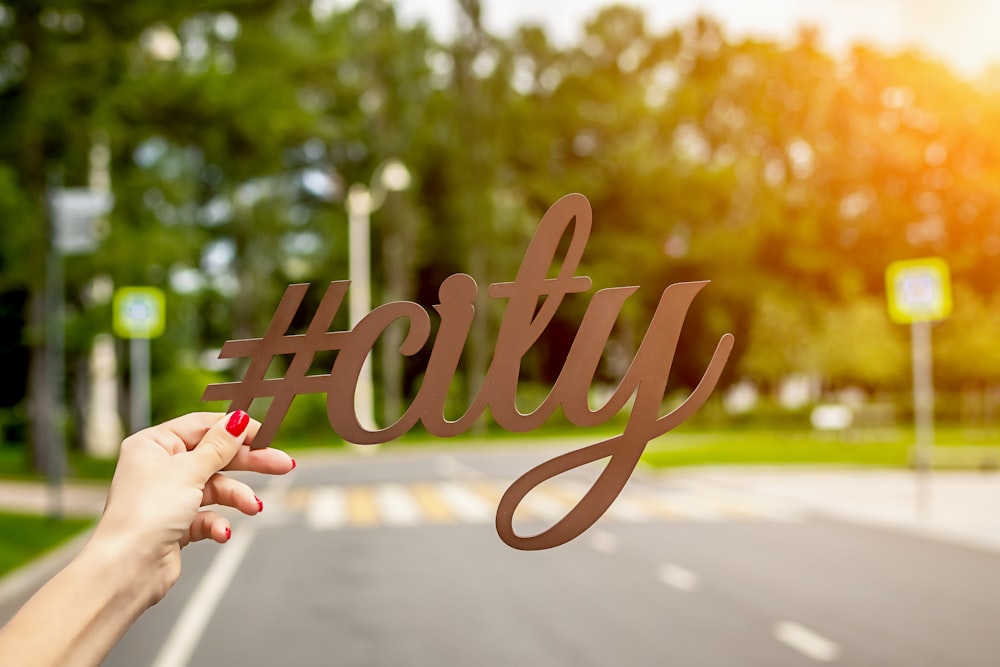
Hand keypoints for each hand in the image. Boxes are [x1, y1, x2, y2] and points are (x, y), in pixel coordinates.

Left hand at [92, 411, 294, 606]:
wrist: (127, 570)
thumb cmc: (147, 514)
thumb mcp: (190, 471)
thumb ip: (220, 445)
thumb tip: (238, 419)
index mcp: (154, 444)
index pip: (202, 425)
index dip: (235, 429)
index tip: (266, 434)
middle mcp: (159, 467)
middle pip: (214, 456)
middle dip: (250, 464)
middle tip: (283, 464)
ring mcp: (167, 497)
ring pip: (214, 488)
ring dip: (235, 497)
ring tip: (253, 508)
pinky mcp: (174, 524)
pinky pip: (205, 515)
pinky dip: (216, 523)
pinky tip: (220, 533)